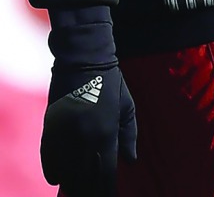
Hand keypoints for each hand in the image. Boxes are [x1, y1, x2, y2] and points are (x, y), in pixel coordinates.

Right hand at [41, 62, 136, 196]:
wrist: (84, 62)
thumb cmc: (111, 84)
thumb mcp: (127, 107)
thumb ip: (129, 136)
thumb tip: (131, 161)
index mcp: (108, 133)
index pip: (106, 174)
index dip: (106, 190)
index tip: (108, 196)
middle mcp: (86, 138)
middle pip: (85, 178)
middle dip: (89, 191)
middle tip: (91, 196)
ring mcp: (66, 135)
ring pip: (66, 172)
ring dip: (72, 184)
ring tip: (77, 190)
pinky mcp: (51, 129)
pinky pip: (49, 159)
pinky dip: (53, 172)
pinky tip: (59, 179)